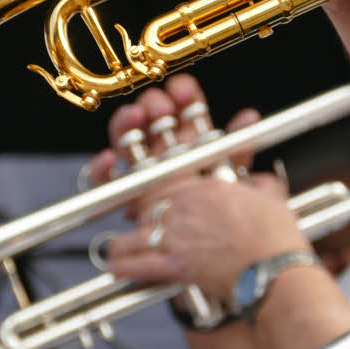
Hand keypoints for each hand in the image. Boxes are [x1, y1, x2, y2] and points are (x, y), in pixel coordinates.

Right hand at [87, 73, 258, 217]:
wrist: (222, 261)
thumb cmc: (228, 223)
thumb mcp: (238, 183)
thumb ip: (239, 150)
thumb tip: (248, 116)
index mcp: (194, 147)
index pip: (185, 113)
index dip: (182, 98)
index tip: (182, 87)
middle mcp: (166, 158)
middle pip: (151, 122)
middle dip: (151, 107)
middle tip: (157, 105)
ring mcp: (143, 177)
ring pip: (126, 143)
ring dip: (126, 125)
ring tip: (134, 118)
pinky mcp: (125, 200)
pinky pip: (105, 181)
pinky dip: (101, 168)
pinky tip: (108, 160)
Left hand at [107, 174, 310, 301]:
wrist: (275, 268)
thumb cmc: (277, 236)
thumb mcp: (270, 198)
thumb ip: (259, 186)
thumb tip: (262, 182)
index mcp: (205, 188)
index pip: (165, 183)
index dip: (152, 193)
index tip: (149, 200)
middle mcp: (185, 208)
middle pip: (146, 208)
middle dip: (138, 216)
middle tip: (133, 223)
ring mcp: (177, 236)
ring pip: (135, 235)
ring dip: (124, 243)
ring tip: (117, 248)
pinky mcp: (175, 265)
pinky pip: (138, 264)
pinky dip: (123, 267)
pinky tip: (114, 269)